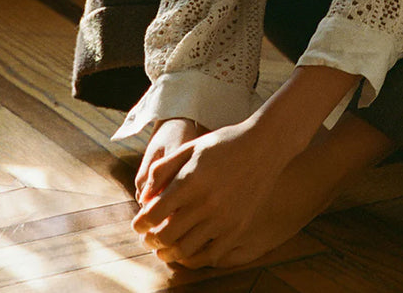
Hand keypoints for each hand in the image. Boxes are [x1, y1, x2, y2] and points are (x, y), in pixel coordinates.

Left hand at [131, 116, 290, 268]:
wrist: (264, 146)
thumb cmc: (224, 144)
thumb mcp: (190, 147)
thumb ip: (163, 170)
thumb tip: (144, 197)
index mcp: (192, 180)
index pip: (154, 213)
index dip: (140, 223)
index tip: (138, 224)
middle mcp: (206, 203)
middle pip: (166, 236)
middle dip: (151, 239)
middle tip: (148, 237)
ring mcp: (224, 219)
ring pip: (185, 249)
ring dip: (168, 252)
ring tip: (164, 247)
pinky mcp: (237, 229)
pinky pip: (209, 256)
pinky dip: (193, 258)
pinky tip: (186, 252)